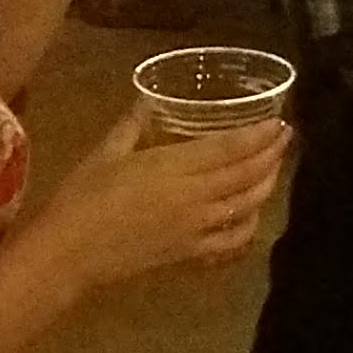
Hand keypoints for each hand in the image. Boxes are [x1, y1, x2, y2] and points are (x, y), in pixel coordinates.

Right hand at [20, 111, 290, 291]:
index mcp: (173, 167)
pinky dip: (249, 226)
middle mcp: (193, 196)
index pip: (230, 148)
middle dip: (272, 154)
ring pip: (246, 205)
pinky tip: (253, 214)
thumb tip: (148, 98)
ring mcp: (195, 227)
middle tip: (286, 137)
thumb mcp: (104, 153)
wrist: (66, 254)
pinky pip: (231, 240)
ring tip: (275, 167)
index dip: (259, 135)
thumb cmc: (81, 198)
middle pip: (247, 174)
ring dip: (267, 184)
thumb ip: (132, 124)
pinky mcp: (189, 253)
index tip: (279, 121)